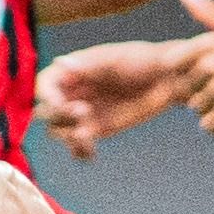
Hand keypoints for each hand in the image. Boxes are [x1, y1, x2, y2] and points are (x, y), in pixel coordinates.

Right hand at [33, 39, 192, 157]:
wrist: (167, 78)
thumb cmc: (142, 60)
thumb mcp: (115, 60)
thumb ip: (88, 65)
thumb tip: (60, 61)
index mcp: (74, 71)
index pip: (46, 85)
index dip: (47, 97)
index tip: (61, 104)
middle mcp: (74, 93)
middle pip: (47, 111)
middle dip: (59, 117)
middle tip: (84, 113)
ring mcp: (84, 112)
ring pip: (59, 131)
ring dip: (67, 137)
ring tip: (88, 137)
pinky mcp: (97, 129)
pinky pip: (78, 145)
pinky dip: (80, 152)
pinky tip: (91, 154)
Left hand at [173, 0, 213, 134]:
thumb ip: (209, 11)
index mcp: (209, 43)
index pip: (172, 63)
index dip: (185, 69)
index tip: (204, 70)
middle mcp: (212, 65)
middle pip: (185, 88)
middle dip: (201, 89)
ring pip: (196, 107)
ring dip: (210, 107)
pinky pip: (208, 125)